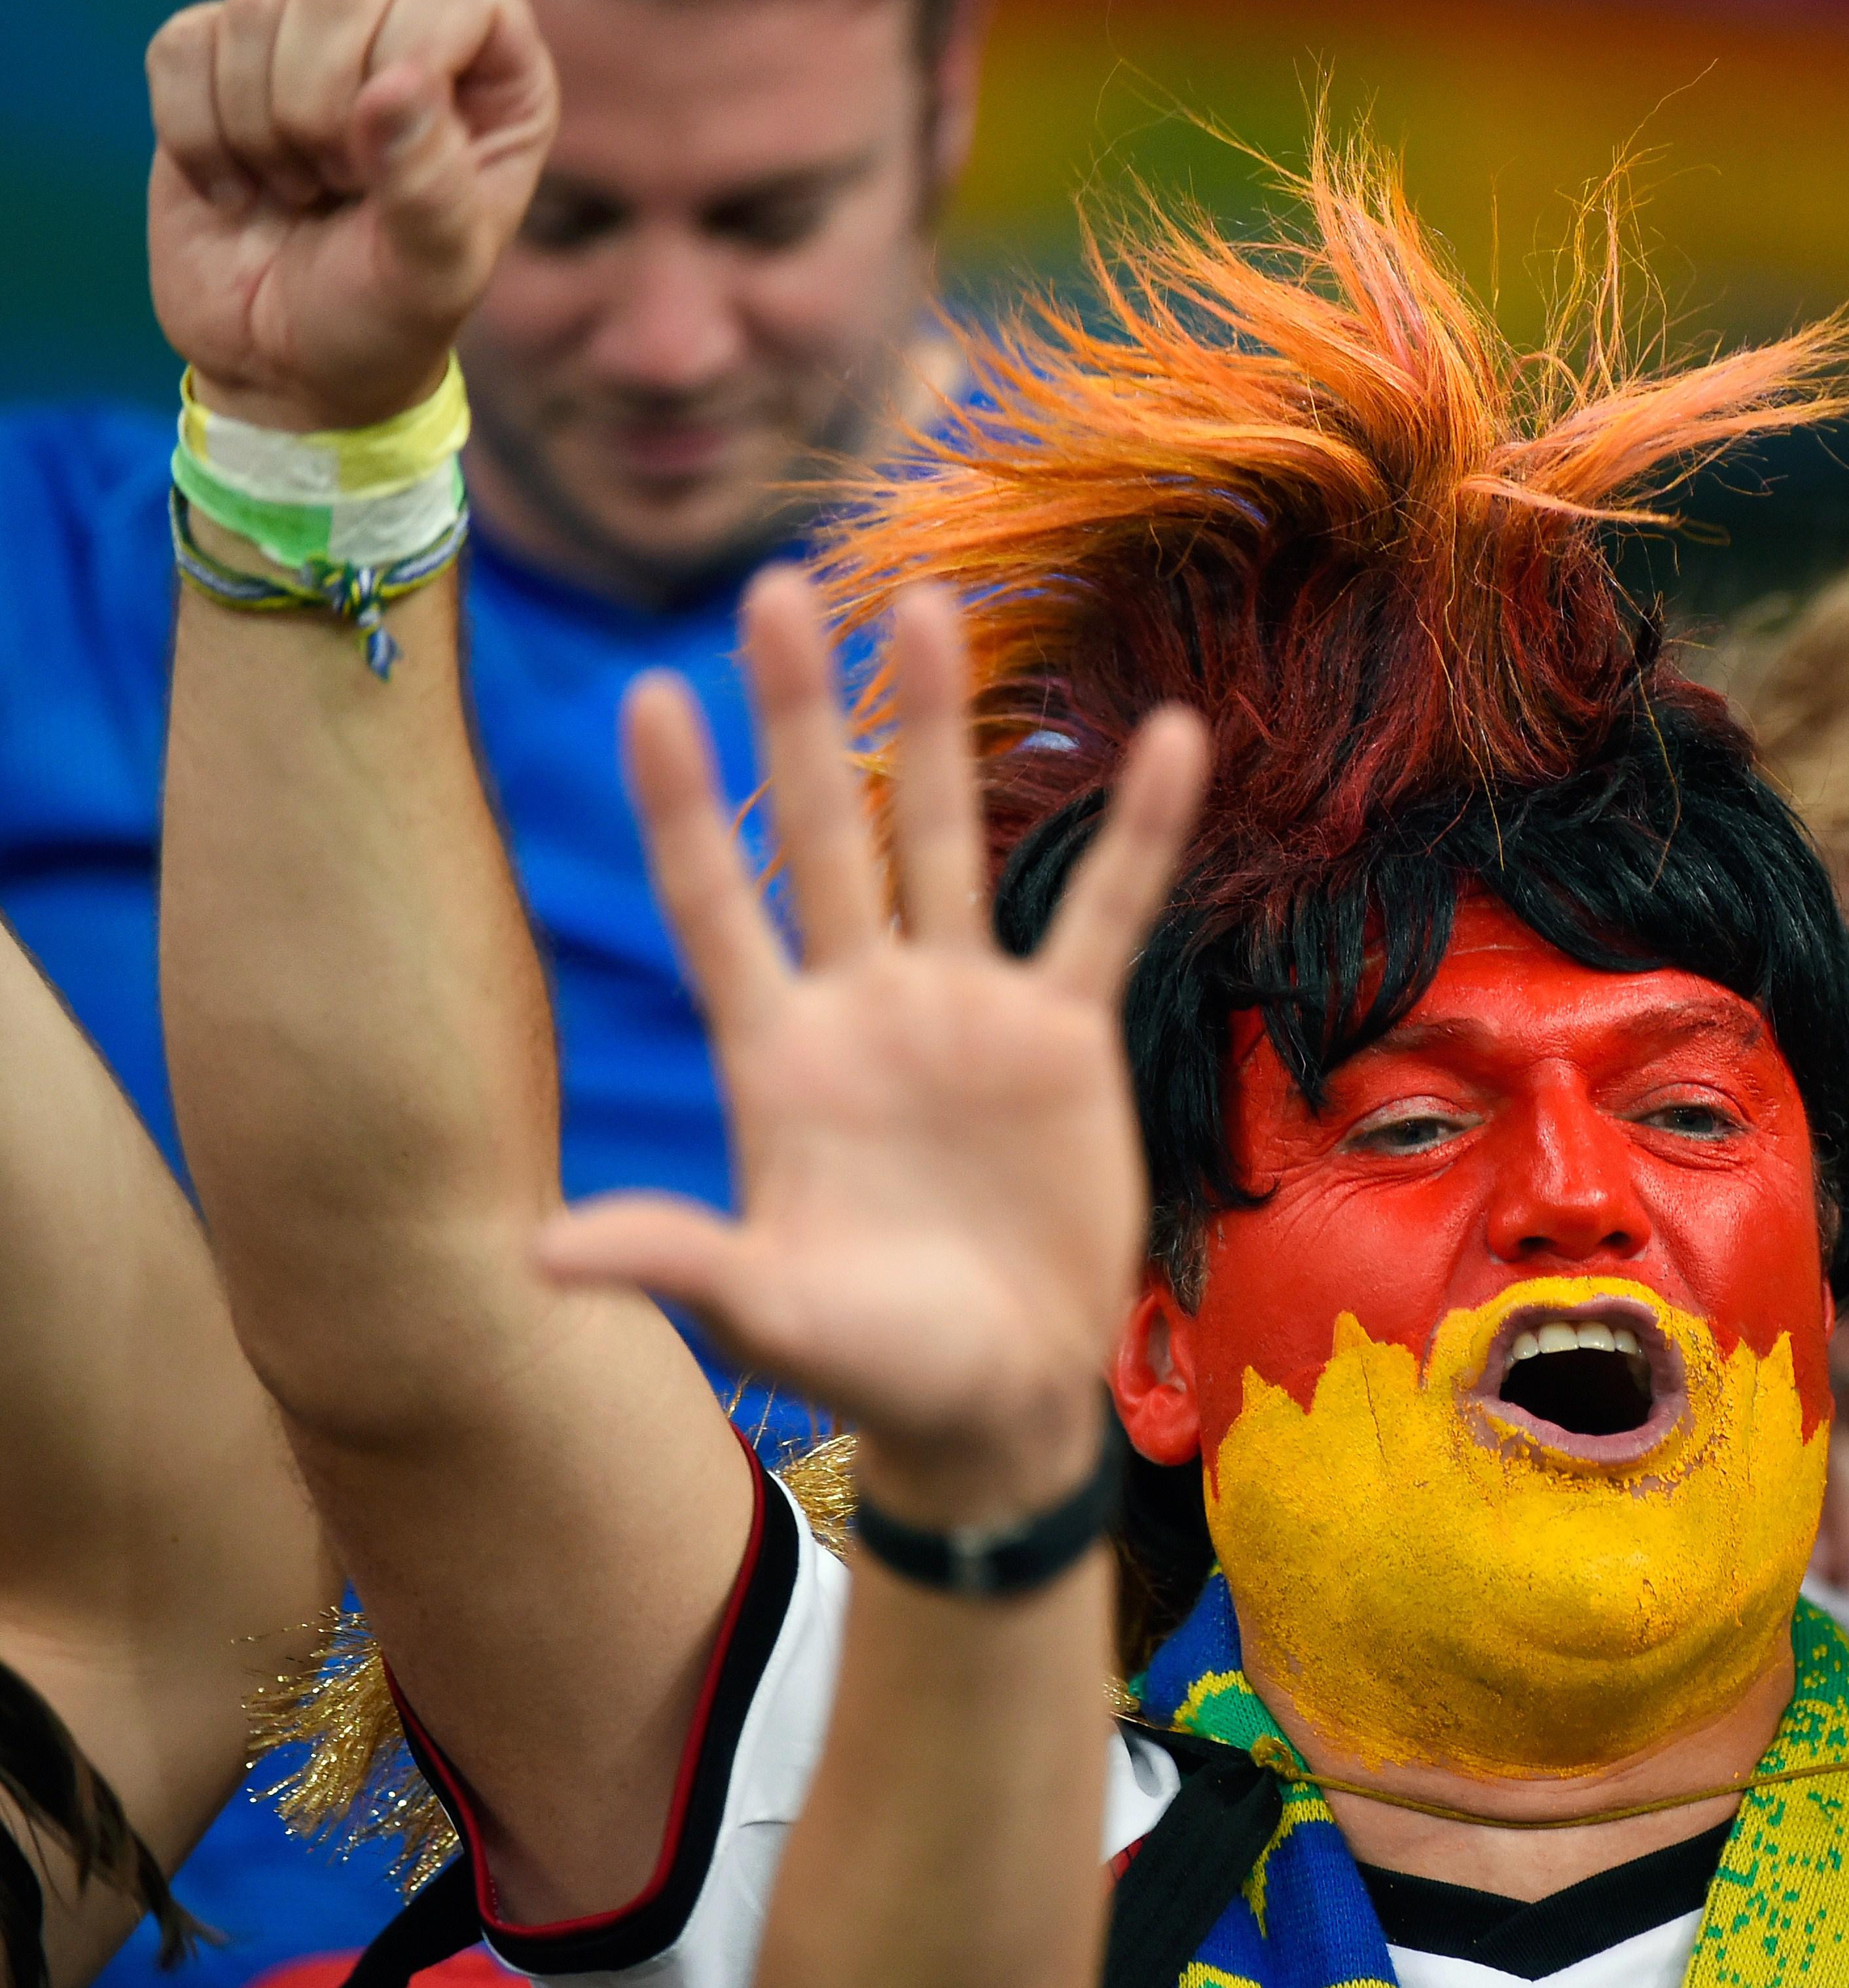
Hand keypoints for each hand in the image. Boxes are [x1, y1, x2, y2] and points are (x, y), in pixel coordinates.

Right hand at [146, 0, 554, 431]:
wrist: (285, 367)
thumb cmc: (385, 322)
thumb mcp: (433, 277)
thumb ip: (430, 185)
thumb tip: (396, 84)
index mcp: (493, 81)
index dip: (416, 51)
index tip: (391, 148)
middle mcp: (404, 41)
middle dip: (325, 102)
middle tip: (339, 185)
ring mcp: (302, 46)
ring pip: (258, 6)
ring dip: (264, 126)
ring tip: (297, 191)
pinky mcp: (212, 66)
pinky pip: (182, 45)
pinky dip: (199, 132)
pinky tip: (237, 187)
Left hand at [537, 568, 1209, 1527]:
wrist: (1002, 1398)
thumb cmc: (875, 1364)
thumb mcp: (771, 1314)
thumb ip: (678, 1259)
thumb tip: (537, 1255)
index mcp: (779, 1057)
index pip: (717, 902)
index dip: (686, 805)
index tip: (650, 695)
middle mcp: (863, 1006)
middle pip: (824, 831)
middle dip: (802, 714)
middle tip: (778, 589)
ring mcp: (965, 1011)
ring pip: (948, 841)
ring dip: (941, 729)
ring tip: (930, 607)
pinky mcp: (1065, 1035)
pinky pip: (1107, 912)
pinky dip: (1139, 831)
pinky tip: (1171, 739)